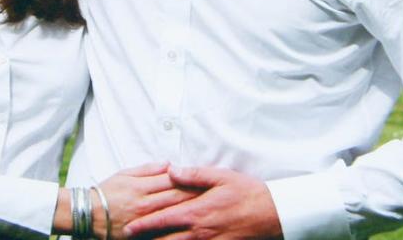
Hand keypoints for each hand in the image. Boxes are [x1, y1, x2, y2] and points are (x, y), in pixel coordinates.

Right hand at [95, 162, 200, 239]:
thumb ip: (147, 169)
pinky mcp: (143, 235)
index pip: (172, 181)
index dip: (190, 179)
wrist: (89, 214)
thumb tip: (169, 164)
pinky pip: (164, 232)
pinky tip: (189, 228)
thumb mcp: (125, 174)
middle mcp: (145, 204)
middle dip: (197, 195)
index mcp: (142, 187)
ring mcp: (145, 222)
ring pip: (173, 215)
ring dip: (191, 211)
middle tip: (216, 194)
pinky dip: (177, 229)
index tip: (206, 178)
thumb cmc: (106, 192)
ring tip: (209, 210)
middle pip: (176, 198)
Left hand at [122, 166, 281, 239]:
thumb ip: (193, 175)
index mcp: (197, 212)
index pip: (163, 220)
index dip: (144, 225)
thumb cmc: (246, 192)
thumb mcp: (220, 176)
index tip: (129, 228)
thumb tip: (171, 170)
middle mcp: (200, 231)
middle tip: (131, 239)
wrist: (273, 213)